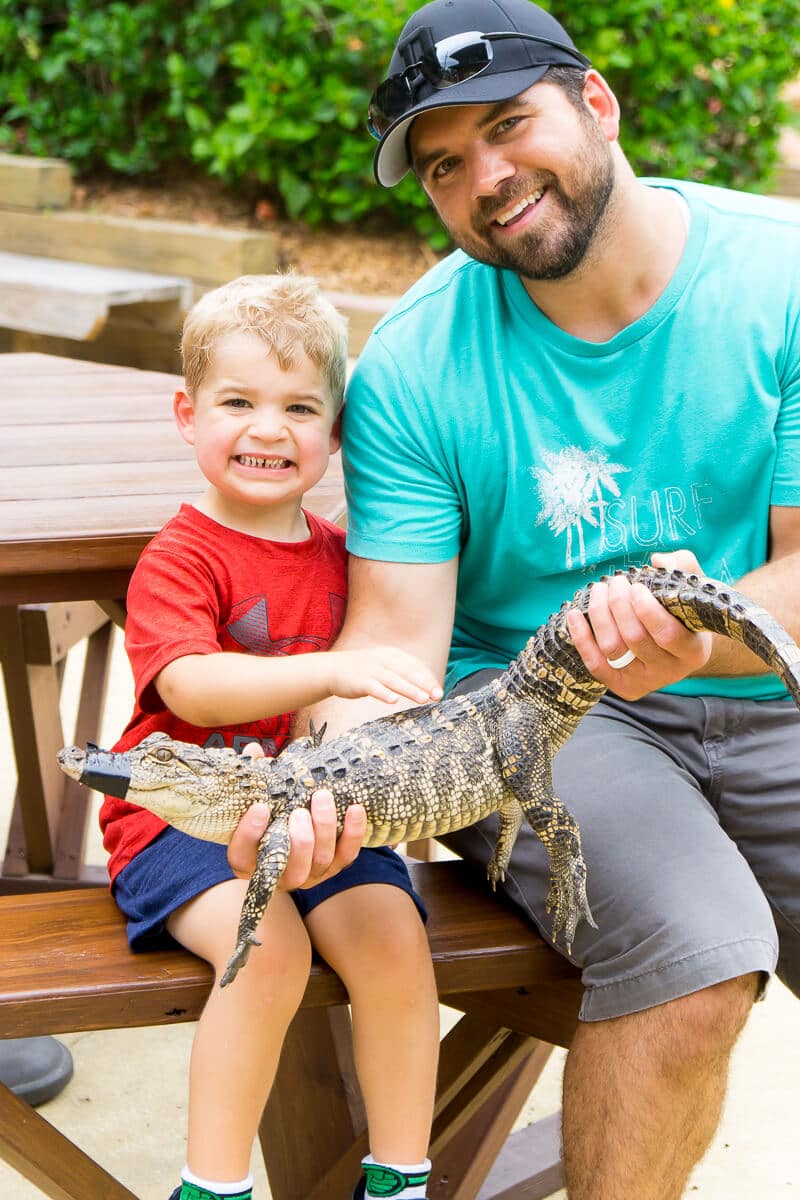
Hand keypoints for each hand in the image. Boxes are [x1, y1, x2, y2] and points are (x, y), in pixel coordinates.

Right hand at [227, 745, 365, 887]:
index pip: (241, 856)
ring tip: (323, 798)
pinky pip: (347, 854)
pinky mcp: (335, 866)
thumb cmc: (270, 811)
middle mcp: (280, 873)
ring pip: (320, 861)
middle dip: (300, 840)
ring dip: (324, 830)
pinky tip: (354, 809)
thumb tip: (253, 751)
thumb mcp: (258, 796)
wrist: (295, 827)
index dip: (249, 834)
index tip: (260, 807)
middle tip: (300, 811)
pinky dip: (353, 832)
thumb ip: (255, 778)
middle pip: (292, 869)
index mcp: (249, 859)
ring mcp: (309, 873)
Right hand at [324, 645, 442, 705]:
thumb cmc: (363, 670)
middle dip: (424, 684)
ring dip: (409, 689)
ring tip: (423, 699)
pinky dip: (384, 694)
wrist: (332, 669)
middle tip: (437, 695)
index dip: (428, 678)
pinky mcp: (360, 681)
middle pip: (408, 672)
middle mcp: (383, 660)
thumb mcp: (384, 665)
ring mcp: (371, 670)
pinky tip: (393, 701)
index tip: (438, 691)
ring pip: (394, 680)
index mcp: (392, 655)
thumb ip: (402, 672)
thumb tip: (425, 686)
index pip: (415, 665)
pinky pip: (374, 688)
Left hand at [565, 550, 711, 699]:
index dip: (647, 609)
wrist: (677, 644)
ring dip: (599, 614)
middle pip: (634, 638)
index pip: (667, 634)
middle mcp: (669, 672)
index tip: (636, 586)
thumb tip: (659, 561)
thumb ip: (683, 567)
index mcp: (693, 652)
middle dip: (618, 604)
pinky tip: (574, 614)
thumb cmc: (684, 610)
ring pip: (612, 648)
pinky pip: (595, 664)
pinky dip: (581, 638)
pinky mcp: (621, 686)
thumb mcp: (692, 587)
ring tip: (599, 589)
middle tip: (615, 581)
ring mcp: (644, 681)